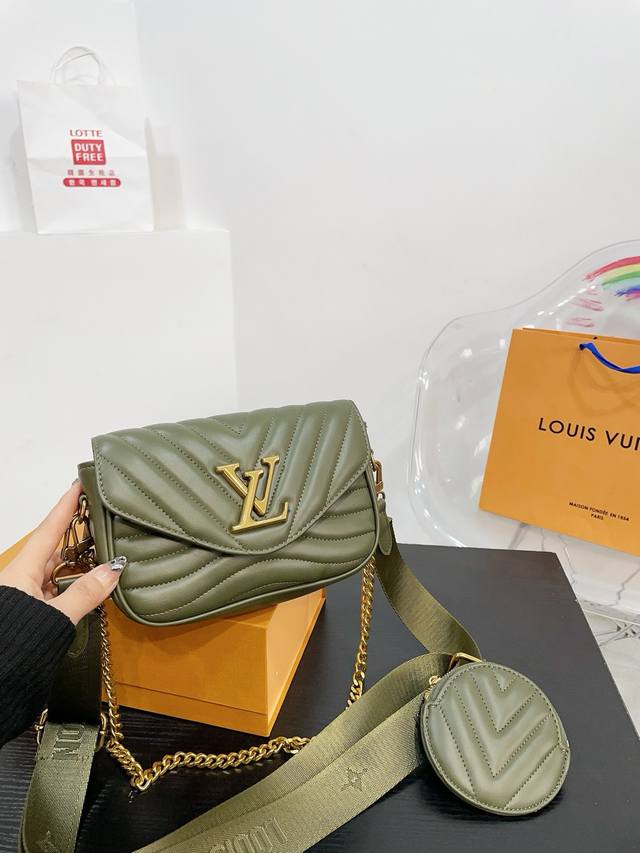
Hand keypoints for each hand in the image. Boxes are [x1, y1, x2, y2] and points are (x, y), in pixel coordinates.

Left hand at [0, 481, 124, 624]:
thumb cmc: (13, 642)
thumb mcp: (55, 616)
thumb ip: (86, 594)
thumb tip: (114, 570)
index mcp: (22, 571)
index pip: (49, 530)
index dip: (66, 506)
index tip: (79, 484)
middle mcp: (21, 579)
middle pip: (55, 551)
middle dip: (79, 539)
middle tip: (103, 524)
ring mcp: (24, 598)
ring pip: (55, 573)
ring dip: (78, 567)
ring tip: (105, 559)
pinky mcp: (28, 614)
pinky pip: (54, 592)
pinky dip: (72, 587)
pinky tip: (89, 590)